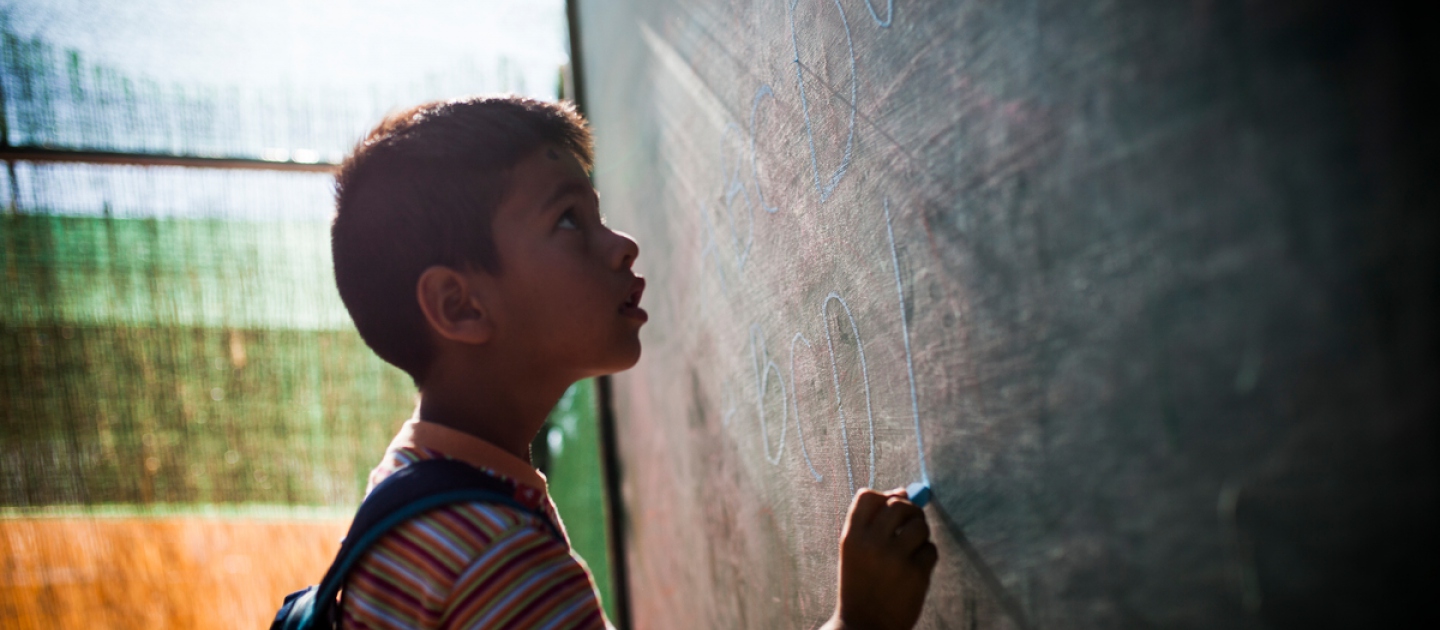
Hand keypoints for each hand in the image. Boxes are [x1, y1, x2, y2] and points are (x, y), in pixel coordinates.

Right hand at [821, 488, 937, 629]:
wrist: (864, 627)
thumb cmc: (861, 584)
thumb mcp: (856, 552)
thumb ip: (873, 522)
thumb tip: (903, 491)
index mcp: (851, 537)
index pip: (868, 496)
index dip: (884, 497)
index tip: (890, 512)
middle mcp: (871, 543)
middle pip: (899, 504)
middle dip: (910, 511)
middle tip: (909, 527)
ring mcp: (895, 558)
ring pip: (920, 525)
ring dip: (921, 534)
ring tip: (912, 550)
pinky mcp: (916, 573)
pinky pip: (930, 550)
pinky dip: (926, 557)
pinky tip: (914, 570)